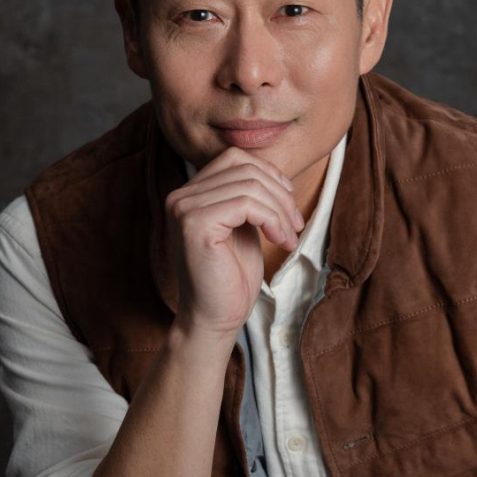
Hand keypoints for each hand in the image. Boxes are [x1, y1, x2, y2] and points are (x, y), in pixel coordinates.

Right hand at [164, 148, 303, 337]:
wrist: (216, 317)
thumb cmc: (233, 274)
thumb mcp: (244, 225)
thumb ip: (249, 195)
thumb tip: (274, 171)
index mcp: (190, 192)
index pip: (235, 158)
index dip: (270, 174)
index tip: (288, 203)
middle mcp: (180, 195)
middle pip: (246, 169)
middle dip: (281, 194)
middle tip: (296, 224)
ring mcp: (184, 208)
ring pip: (250, 185)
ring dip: (281, 210)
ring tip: (290, 236)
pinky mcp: (195, 224)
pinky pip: (246, 203)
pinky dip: (272, 219)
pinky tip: (280, 240)